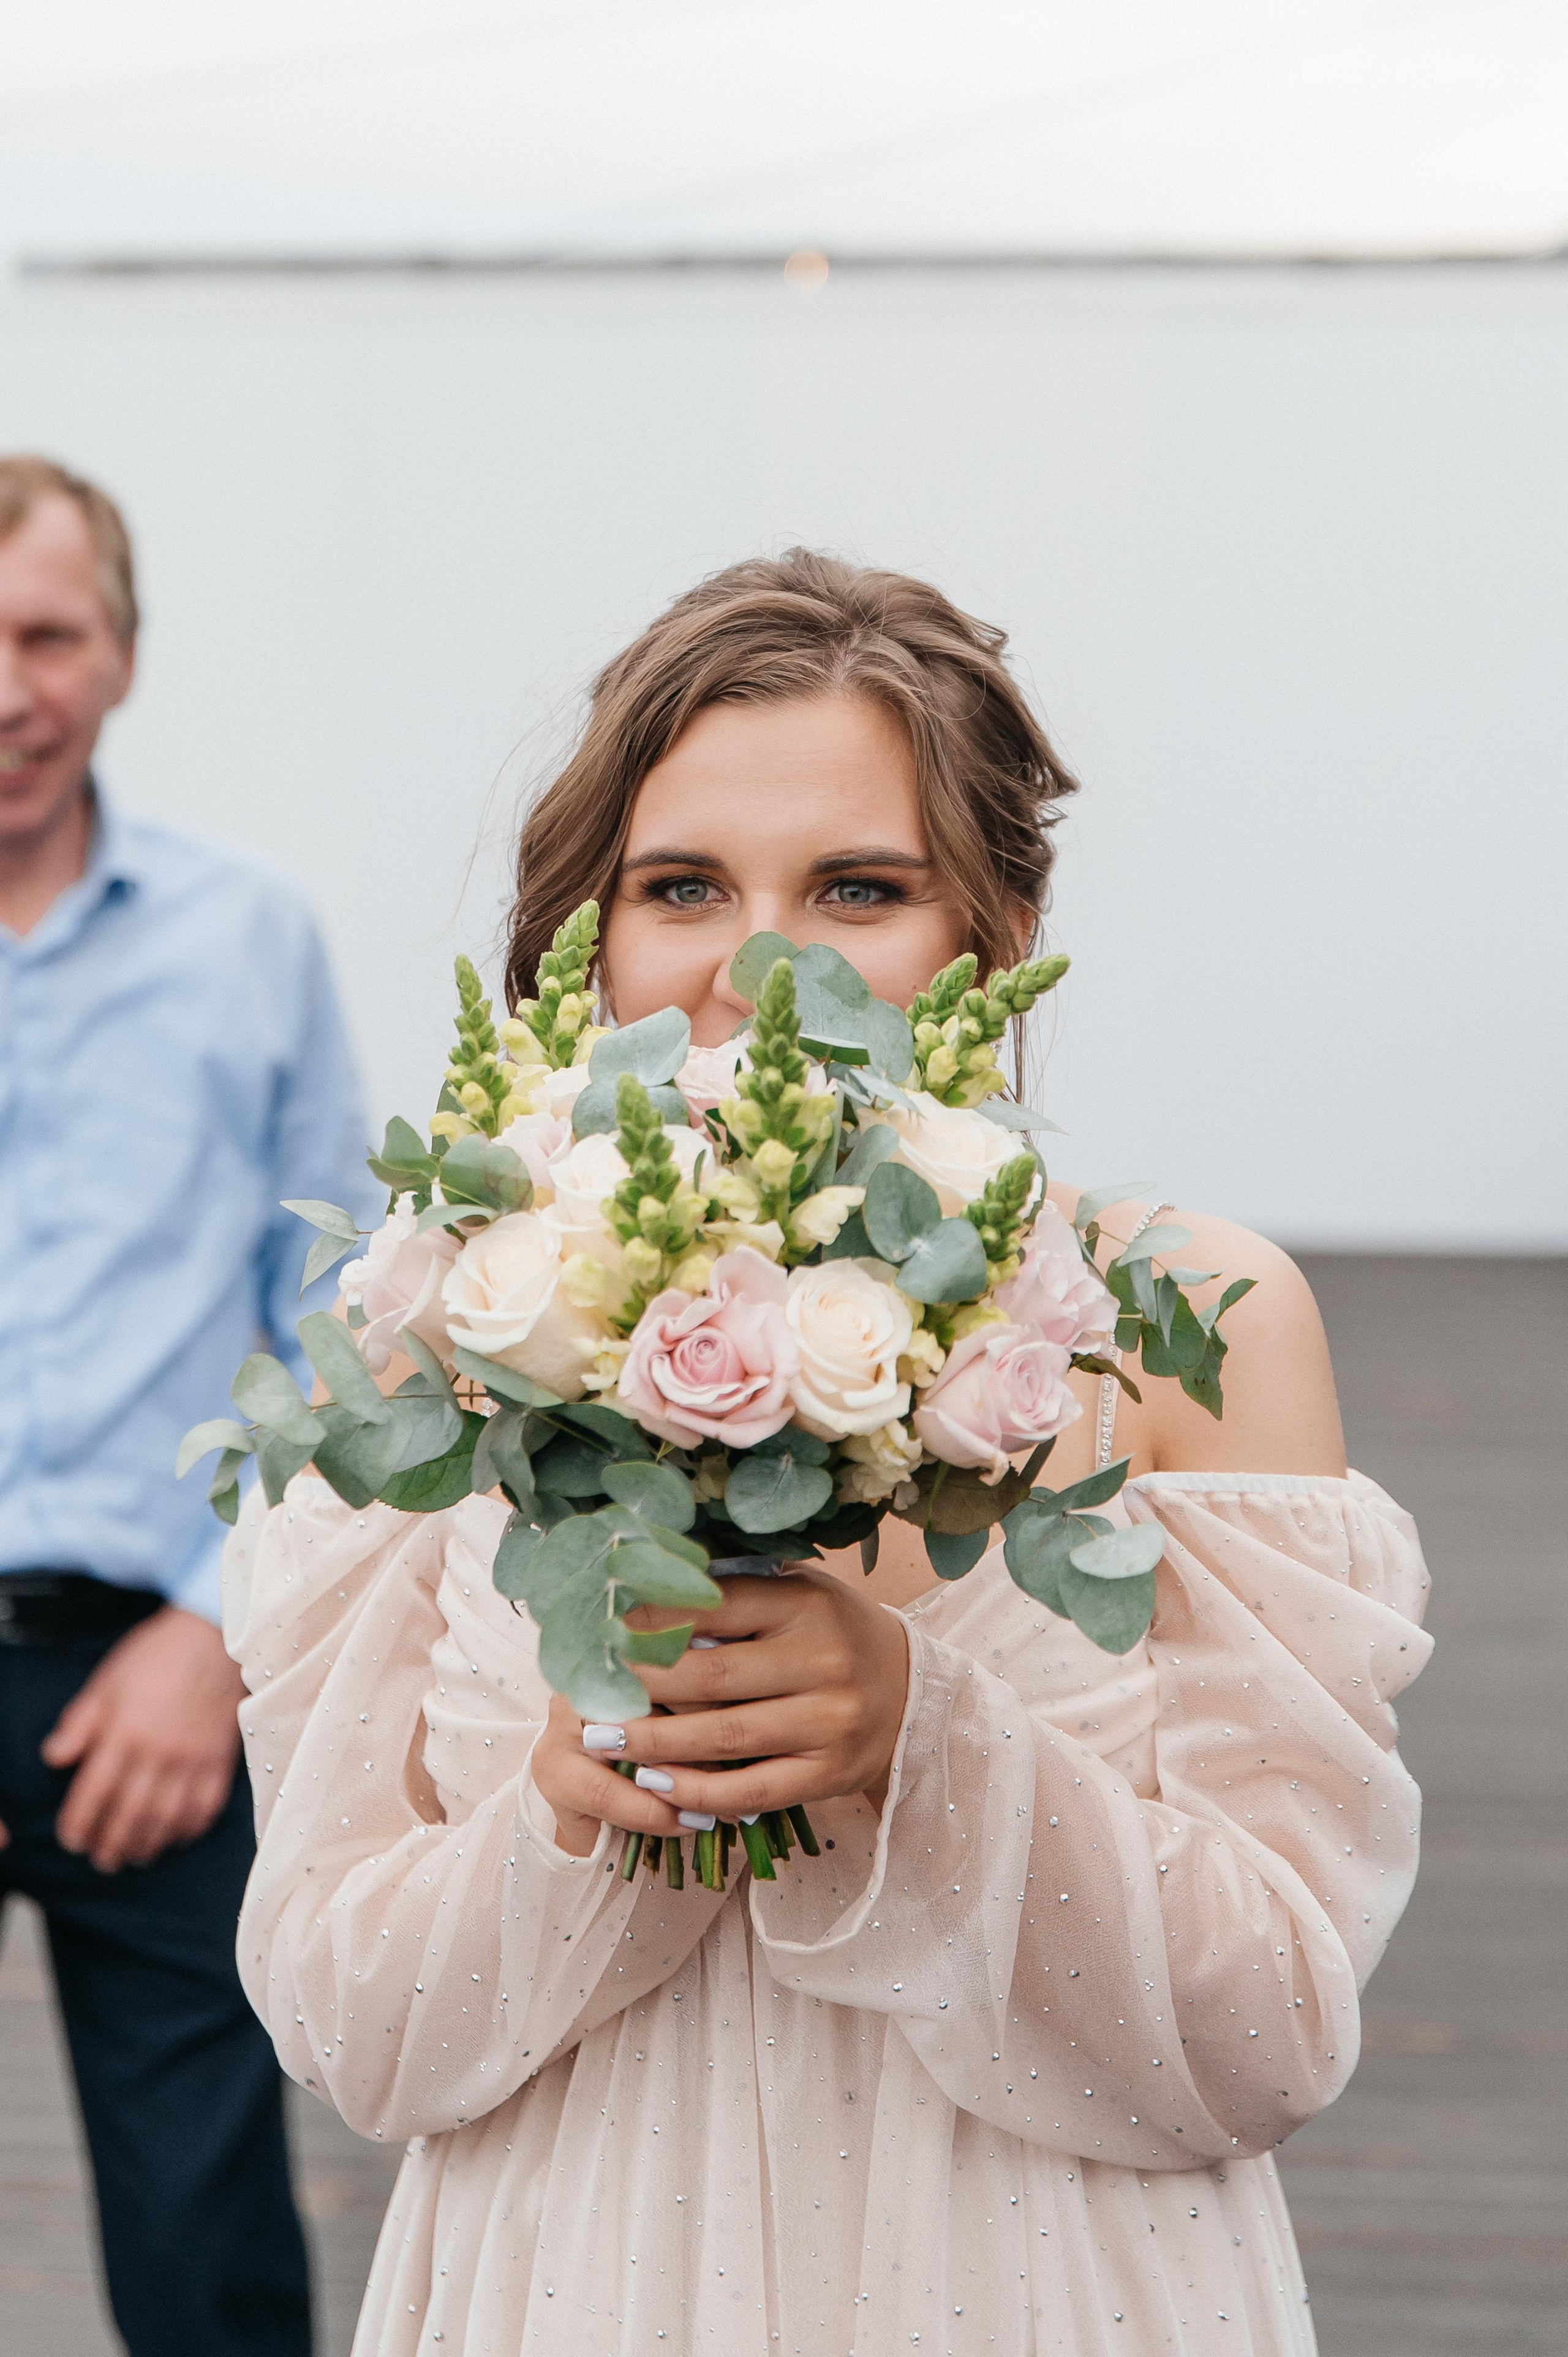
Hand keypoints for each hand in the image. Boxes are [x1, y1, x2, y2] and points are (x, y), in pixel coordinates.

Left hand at [42, 1606, 244, 1871]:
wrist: (216, 1637)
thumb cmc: (157, 1656)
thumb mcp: (107, 1681)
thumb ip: (80, 1722)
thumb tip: (54, 1757)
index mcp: (125, 1733)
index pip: (94, 1792)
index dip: (79, 1822)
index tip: (72, 1839)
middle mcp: (159, 1753)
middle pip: (130, 1814)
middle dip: (111, 1844)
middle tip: (101, 1859)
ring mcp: (193, 1760)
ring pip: (167, 1819)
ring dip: (148, 1844)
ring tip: (134, 1855)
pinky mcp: (220, 1761)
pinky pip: (206, 1808)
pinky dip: (190, 1829)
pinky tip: (177, 1836)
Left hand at [530, 1571, 909, 1857]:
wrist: (910, 1690)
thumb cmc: (830, 1633)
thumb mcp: (794, 1595)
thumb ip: (733, 1595)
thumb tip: (642, 1598)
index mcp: (806, 1604)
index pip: (713, 1608)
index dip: (649, 1623)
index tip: (599, 1635)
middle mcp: (822, 1661)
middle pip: (709, 1676)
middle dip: (639, 1688)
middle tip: (585, 1695)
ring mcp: (829, 1722)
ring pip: (724, 1737)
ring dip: (653, 1742)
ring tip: (601, 1741)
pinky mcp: (830, 1775)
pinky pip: (752, 1790)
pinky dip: (698, 1790)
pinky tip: (655, 1783)